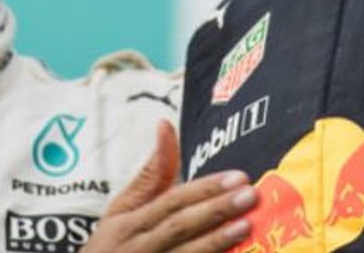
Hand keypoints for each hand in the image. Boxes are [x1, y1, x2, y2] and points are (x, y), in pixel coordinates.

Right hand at [83, 120, 254, 252]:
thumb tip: (165, 124)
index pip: (171, 201)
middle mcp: (140, 247)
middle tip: (250, 195)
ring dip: (216, 241)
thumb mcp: (122, 208)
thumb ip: (150, 172)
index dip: (204, 189)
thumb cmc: (113, 244)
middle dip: (216, 210)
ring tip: (246, 225)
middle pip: (180, 226)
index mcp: (129, 223)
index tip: (237, 177)